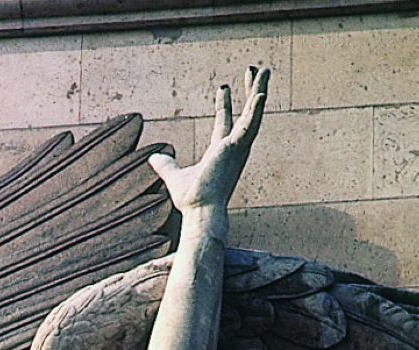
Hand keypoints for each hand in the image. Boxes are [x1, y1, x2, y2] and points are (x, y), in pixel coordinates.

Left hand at [149, 66, 268, 215]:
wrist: (200, 211)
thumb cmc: (192, 200)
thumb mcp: (174, 176)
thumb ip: (165, 165)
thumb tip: (153, 157)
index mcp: (220, 151)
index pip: (224, 122)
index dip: (224, 104)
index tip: (224, 88)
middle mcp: (233, 146)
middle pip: (245, 112)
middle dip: (250, 90)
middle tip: (255, 70)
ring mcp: (238, 146)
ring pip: (253, 113)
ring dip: (259, 90)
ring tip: (265, 70)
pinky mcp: (237, 148)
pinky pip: (251, 124)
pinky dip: (257, 109)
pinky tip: (262, 93)